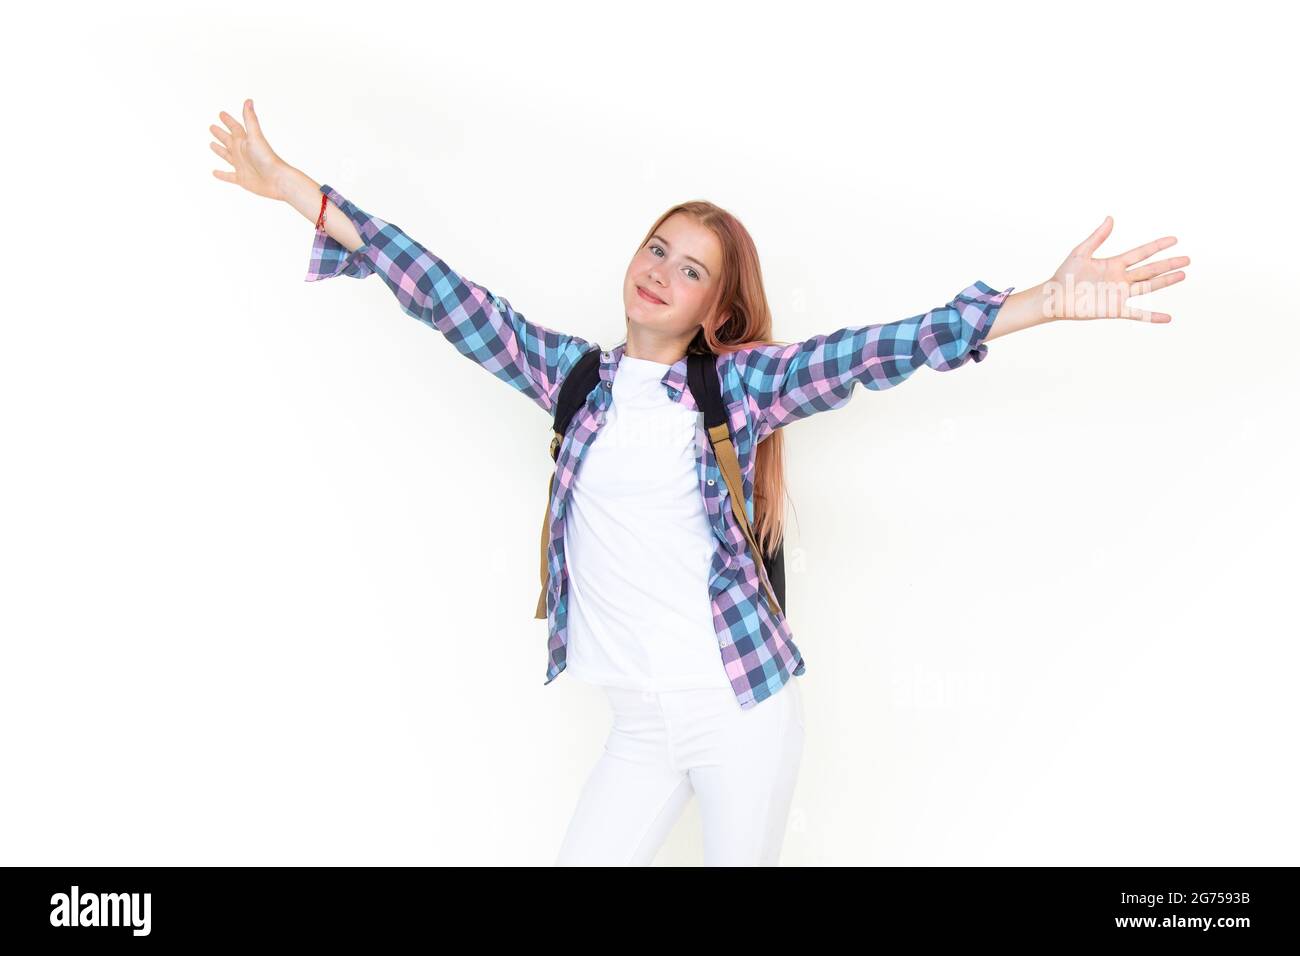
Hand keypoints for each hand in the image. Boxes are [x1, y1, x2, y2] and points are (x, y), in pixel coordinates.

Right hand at [209, 98, 289, 200]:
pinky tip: (214, 173)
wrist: (277, 180)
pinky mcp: (242, 179)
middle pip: (229, 140)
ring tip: (211, 144)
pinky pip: (229, 176)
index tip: (221, 113)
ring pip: (227, 156)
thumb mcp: (255, 136)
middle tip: (212, 127)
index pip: (235, 128)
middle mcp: (243, 152)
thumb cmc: (268, 158)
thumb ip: (250, 119)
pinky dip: (222, 174)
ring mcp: (242, 166)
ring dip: (219, 150)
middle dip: (221, 133)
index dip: (228, 121)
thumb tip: (248, 100)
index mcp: (245, 141)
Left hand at [1045, 217, 1189, 322]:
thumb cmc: (1064, 274)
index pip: (1141, 253)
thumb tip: (1110, 218)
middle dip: (1168, 264)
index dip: (1157, 246)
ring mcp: (1119, 294)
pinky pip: (1137, 314)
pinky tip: (1168, 318)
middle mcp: (1120, 278)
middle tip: (1188, 259)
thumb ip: (1097, 237)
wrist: (1054, 297)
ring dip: (1166, 281)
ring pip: (1148, 286)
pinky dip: (1152, 317)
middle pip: (1150, 269)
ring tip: (1183, 275)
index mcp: (1114, 264)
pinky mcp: (1114, 310)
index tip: (1174, 239)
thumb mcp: (1081, 252)